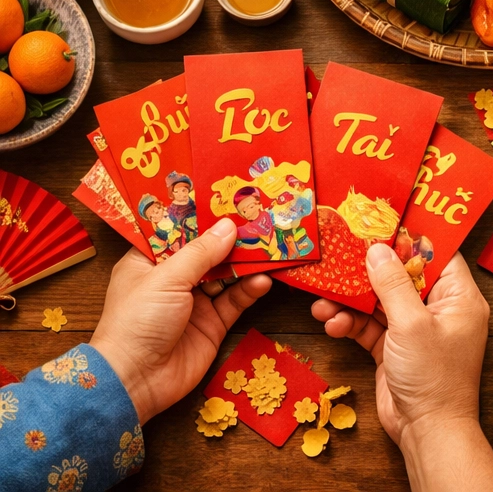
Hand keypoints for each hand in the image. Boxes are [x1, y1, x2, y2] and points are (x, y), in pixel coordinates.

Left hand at [90, 218, 270, 425]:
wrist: (135, 382)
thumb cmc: (138, 322)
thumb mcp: (167, 278)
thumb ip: (201, 252)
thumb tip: (229, 226)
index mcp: (150, 262)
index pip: (179, 231)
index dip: (203, 216)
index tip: (229, 198)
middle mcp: (173, 279)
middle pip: (208, 251)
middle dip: (232, 238)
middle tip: (259, 220)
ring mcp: (194, 302)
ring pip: (226, 274)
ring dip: (245, 262)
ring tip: (270, 246)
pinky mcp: (212, 324)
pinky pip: (235, 301)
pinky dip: (250, 289)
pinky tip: (263, 280)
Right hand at [311, 248, 488, 445]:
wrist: (426, 432)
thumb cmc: (433, 377)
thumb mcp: (411, 324)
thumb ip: (392, 285)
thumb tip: (377, 250)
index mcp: (458, 297)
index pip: (437, 254)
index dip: (411, 237)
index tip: (382, 222)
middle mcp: (438, 308)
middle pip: (402, 275)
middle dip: (370, 269)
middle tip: (343, 253)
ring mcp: (415, 328)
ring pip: (380, 301)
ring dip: (351, 298)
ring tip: (324, 297)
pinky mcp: (393, 347)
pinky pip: (369, 325)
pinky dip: (350, 322)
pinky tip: (330, 322)